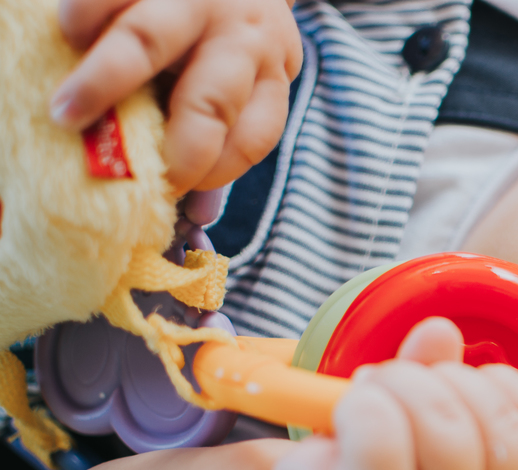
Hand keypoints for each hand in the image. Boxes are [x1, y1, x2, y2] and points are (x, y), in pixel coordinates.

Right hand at [53, 0, 302, 192]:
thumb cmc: (223, 33)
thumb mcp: (244, 80)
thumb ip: (221, 142)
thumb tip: (198, 217)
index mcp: (271, 73)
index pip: (252, 139)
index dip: (209, 174)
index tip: (167, 190)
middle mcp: (242, 35)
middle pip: (208, 103)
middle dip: (166, 149)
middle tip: (117, 174)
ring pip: (146, 40)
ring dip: (101, 83)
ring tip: (65, 113)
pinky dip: (80, 22)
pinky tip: (72, 41)